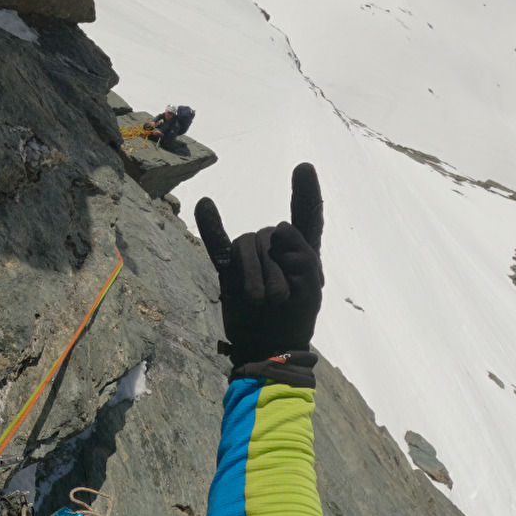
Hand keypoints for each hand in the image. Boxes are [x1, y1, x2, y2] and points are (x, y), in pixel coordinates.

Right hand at [194, 164, 323, 369]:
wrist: (268, 348)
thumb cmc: (295, 320)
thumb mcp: (310, 290)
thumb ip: (302, 255)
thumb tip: (279, 227)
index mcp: (302, 250)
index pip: (306, 216)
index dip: (305, 193)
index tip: (302, 168)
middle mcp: (274, 247)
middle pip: (271, 236)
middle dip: (274, 269)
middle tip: (279, 300)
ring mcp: (249, 258)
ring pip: (246, 245)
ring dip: (252, 274)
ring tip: (257, 299)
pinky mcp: (228, 269)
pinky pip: (217, 243)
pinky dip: (211, 225)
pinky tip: (205, 205)